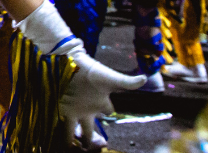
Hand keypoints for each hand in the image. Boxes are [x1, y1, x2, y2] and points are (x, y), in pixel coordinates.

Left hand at [15, 0, 145, 147]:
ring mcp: (74, 109)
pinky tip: (62, 143)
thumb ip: (127, 82)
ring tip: (77, 150)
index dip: (110, 115)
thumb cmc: (92, 71)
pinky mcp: (62, 108)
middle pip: (89, 128)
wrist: (71, 63)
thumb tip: (144, 78)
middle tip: (91, 148)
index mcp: (100, 101)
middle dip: (90, 139)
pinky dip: (63, 134)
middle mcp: (87, 108)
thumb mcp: (110, 78)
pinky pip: (62, 125)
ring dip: (74, 140)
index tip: (111, 119)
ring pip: (74, 130)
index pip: (108, 112)